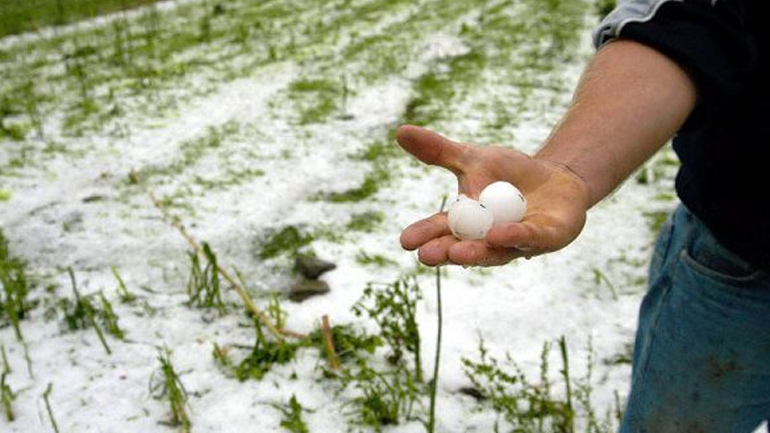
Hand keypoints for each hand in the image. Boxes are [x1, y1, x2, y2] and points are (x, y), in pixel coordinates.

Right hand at [396, 125, 590, 266]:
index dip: (424, 236)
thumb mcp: (473, 159)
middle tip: (426, 256)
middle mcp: (487, 240)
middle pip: (463, 249)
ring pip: (494, 251)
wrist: (556, 179)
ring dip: (475, 253)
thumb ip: (438, 151)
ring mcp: (516, 243)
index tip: (405, 241)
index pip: (441, 231)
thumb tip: (399, 131)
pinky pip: (529, 239)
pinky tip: (498, 233)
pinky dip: (513, 236)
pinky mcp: (547, 238)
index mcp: (466, 224)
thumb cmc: (508, 175)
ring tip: (456, 254)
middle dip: (445, 253)